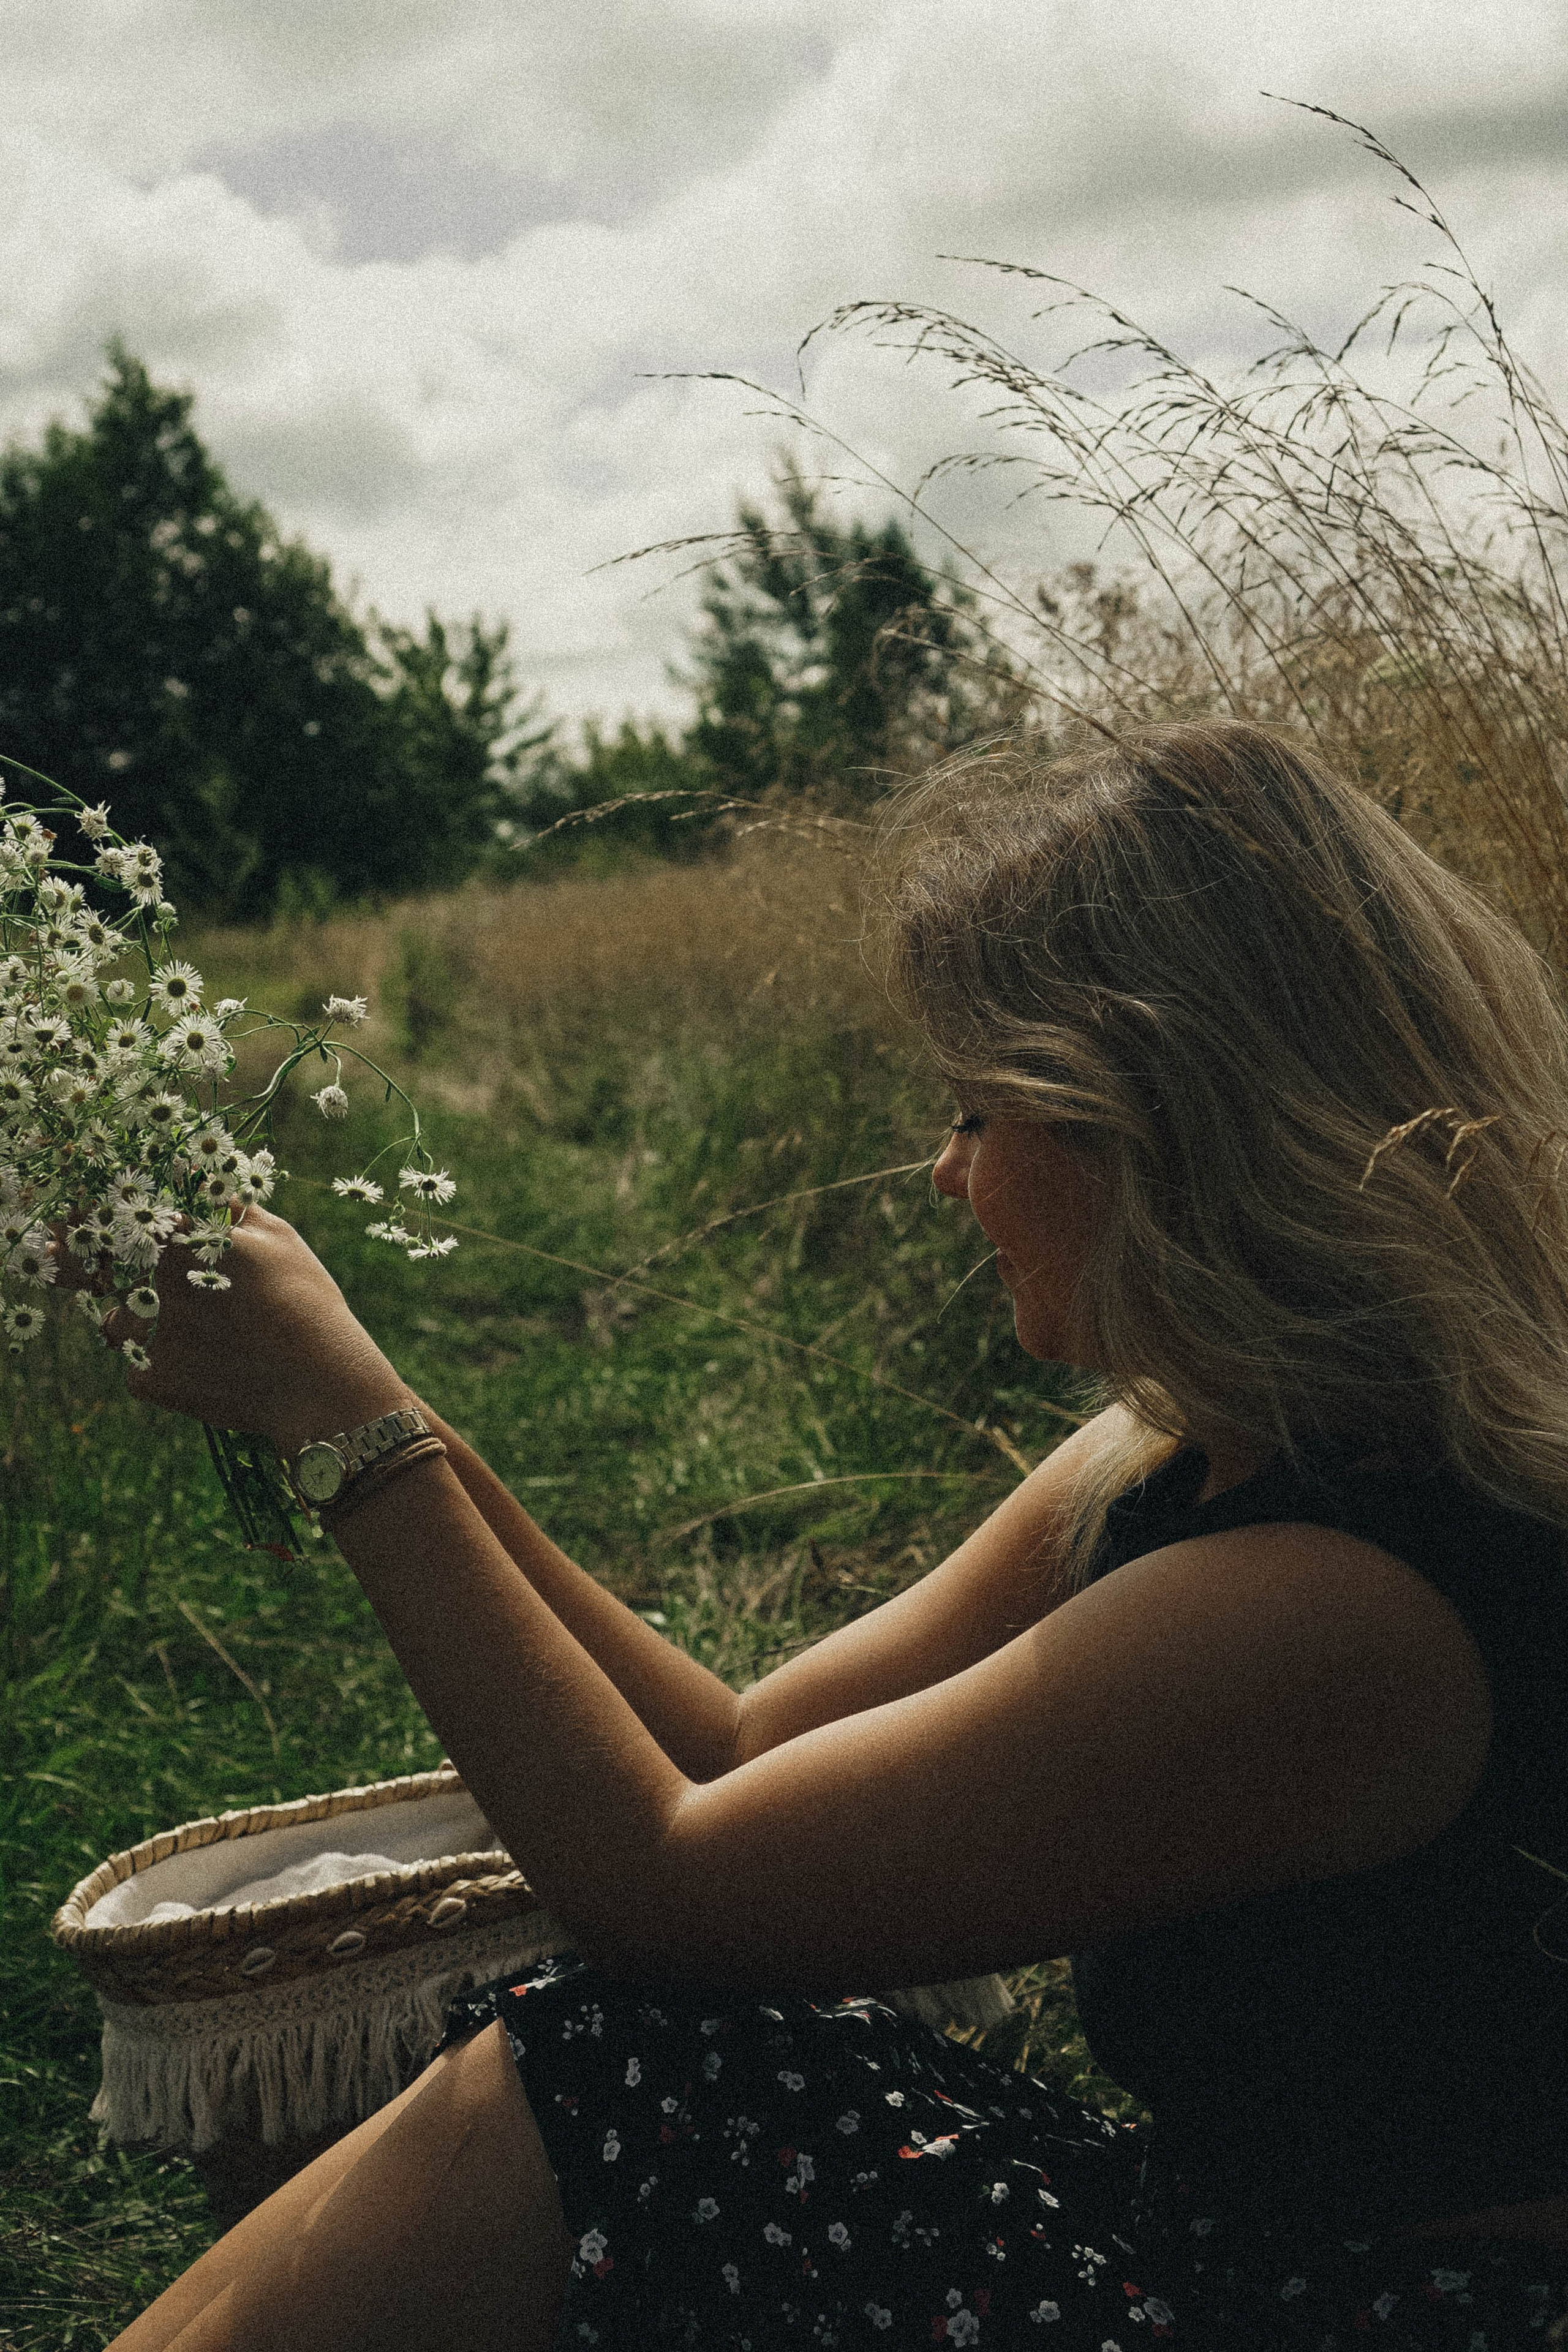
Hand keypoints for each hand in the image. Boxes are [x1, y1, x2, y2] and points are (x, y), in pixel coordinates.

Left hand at [55, 1206, 413, 1455]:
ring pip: (122, 1324)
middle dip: (152, 1289)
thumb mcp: (278, 1238)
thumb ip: (228, 1207)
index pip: (143, 1230)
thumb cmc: (306, 1300)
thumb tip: (198, 1179)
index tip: (179, 1259)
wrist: (319, 1380)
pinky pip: (138, 1370)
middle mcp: (154, 1283)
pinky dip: (165, 1372)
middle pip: (127, 1278)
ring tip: (202, 1342)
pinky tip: (208, 1372)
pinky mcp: (149, 1379)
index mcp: (182, 1243)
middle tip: (197, 1307)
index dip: (159, 1245)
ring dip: (149, 1329)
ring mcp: (147, 1332)